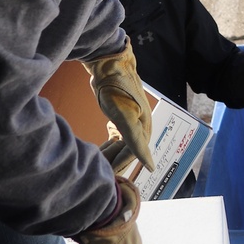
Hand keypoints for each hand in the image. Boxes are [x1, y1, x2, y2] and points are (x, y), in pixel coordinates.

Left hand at [83, 38, 154, 171]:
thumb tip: (151, 166)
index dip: (117, 168)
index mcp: (143, 129)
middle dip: (111, 162)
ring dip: (109, 154)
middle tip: (93, 170)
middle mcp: (140, 127)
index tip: (104, 179)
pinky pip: (117, 138)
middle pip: (125, 153)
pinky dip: (110, 145)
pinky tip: (102, 148)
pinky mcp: (121, 115)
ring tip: (94, 161)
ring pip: (120, 146)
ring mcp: (131, 121)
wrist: (110, 63)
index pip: (130, 157)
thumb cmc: (116, 88)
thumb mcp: (124, 117)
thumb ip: (136, 143)